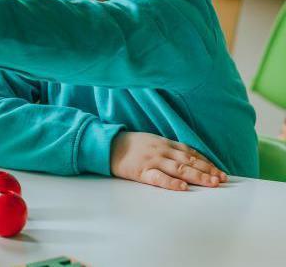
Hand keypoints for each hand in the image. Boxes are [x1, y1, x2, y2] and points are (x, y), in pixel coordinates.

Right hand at [110, 131, 227, 190]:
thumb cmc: (131, 145)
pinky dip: (172, 182)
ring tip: (211, 183)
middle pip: (189, 161)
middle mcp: (162, 151)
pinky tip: (183, 187)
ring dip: (197, 176)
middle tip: (221, 180)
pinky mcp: (141, 172)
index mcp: (165, 143)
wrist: (108, 145)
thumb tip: (187, 158)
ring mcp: (152, 161)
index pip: (191, 153)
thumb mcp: (152, 141)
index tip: (219, 172)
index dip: (206, 162)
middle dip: (207, 171)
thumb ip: (168, 148)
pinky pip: (159, 178)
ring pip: (179, 169)